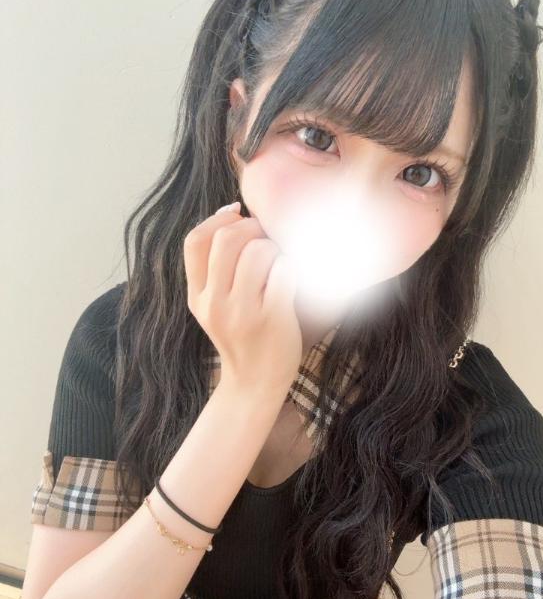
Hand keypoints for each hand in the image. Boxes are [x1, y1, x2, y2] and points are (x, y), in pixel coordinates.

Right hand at [183, 203, 302, 395]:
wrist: (254, 385)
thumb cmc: (241, 338)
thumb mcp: (212, 308)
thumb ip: (214, 270)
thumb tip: (232, 213)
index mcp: (197, 297)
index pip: (195, 241)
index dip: (217, 218)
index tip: (237, 215)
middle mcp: (215, 303)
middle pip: (226, 239)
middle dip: (252, 227)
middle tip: (266, 238)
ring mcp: (243, 312)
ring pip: (257, 251)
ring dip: (274, 248)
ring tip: (279, 264)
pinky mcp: (272, 318)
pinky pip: (283, 271)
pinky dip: (291, 268)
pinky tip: (291, 281)